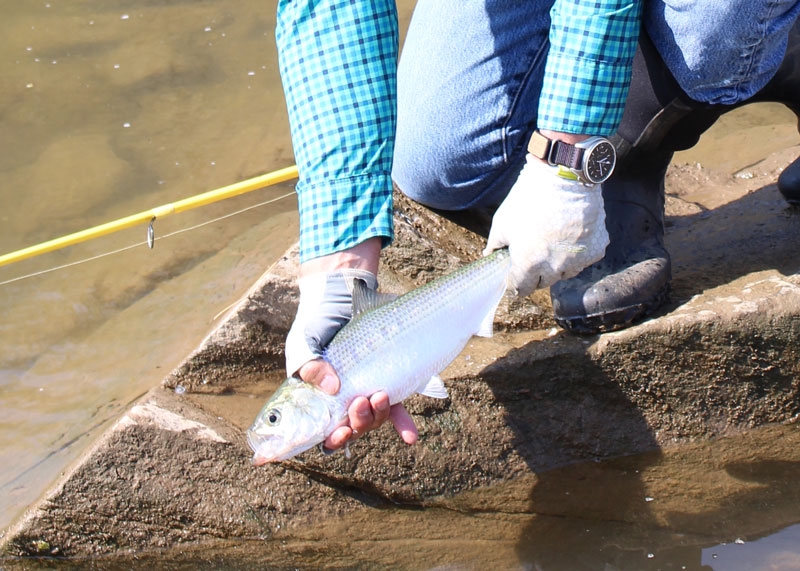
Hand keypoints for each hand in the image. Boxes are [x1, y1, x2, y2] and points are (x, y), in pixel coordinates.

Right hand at [284, 239, 417, 450]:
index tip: (341, 433)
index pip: (323, 429)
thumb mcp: (304, 340)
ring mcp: (365, 390)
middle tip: (360, 403)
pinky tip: (410, 437)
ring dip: (377, 416)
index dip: (333, 439)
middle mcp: (342, 399)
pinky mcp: (386, 380)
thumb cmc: (316, 320)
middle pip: (352, 427)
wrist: (342, 295)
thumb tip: (332, 388)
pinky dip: (402, 423)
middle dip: (358, 423)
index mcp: (318, 397)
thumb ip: (309, 363)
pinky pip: (395, 407)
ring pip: (373, 419)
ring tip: (379, 396)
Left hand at [485, 153, 608, 295]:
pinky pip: (584, 259)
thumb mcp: (503, 222)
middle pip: (543, 282)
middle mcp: (555, 268)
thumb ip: (495, 245)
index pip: (521, 288)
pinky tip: (570, 234)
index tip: (514, 279)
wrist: (565, 175)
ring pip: (565, 273)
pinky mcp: (596, 250)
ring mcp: (578, 260)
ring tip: (552, 242)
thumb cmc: (530, 198)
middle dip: (535, 273)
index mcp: (529, 264)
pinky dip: (577, 251)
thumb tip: (490, 257)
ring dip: (557, 265)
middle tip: (533, 254)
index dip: (515, 284)